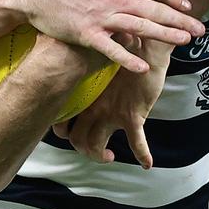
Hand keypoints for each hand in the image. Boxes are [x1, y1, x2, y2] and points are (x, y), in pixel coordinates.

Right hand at [23, 0, 204, 72]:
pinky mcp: (86, 34)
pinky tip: (143, 67)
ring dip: (164, 36)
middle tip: (200, 29)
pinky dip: (127, 58)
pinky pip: (110, 49)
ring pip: (139, 28)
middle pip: (152, 10)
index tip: (188, 5)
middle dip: (179, 20)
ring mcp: (100, 17)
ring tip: (184, 42)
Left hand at [52, 38, 171, 168]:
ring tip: (109, 157)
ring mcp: (113, 113)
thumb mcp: (100, 55)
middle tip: (91, 149)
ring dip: (101, 156)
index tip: (68, 133)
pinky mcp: (133, 115)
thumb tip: (71, 56)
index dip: (62, 131)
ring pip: (97, 146)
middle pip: (77, 138)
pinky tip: (147, 163)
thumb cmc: (124, 46)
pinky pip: (138, 142)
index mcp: (84, 93)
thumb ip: (87, 61)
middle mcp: (95, 106)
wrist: (147, 45)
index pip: (63, 119)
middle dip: (82, 148)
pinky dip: (143, 155)